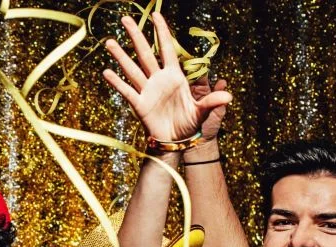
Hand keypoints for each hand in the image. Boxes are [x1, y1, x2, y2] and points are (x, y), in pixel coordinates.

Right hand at [103, 13, 231, 141]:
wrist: (176, 142)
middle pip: (145, 53)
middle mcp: (158, 80)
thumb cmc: (189, 124)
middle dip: (136, 36)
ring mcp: (147, 91)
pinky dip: (117, 83)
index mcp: (174, 76)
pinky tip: (106, 72)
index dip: (162, 32)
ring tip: (109, 42)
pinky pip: (127, 91)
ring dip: (120, 56)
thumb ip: (212, 101)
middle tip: (125, 18)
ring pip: (132, 69)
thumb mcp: (203, 111)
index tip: (155, 14)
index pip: (167, 49)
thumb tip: (229, 96)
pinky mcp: (139, 105)